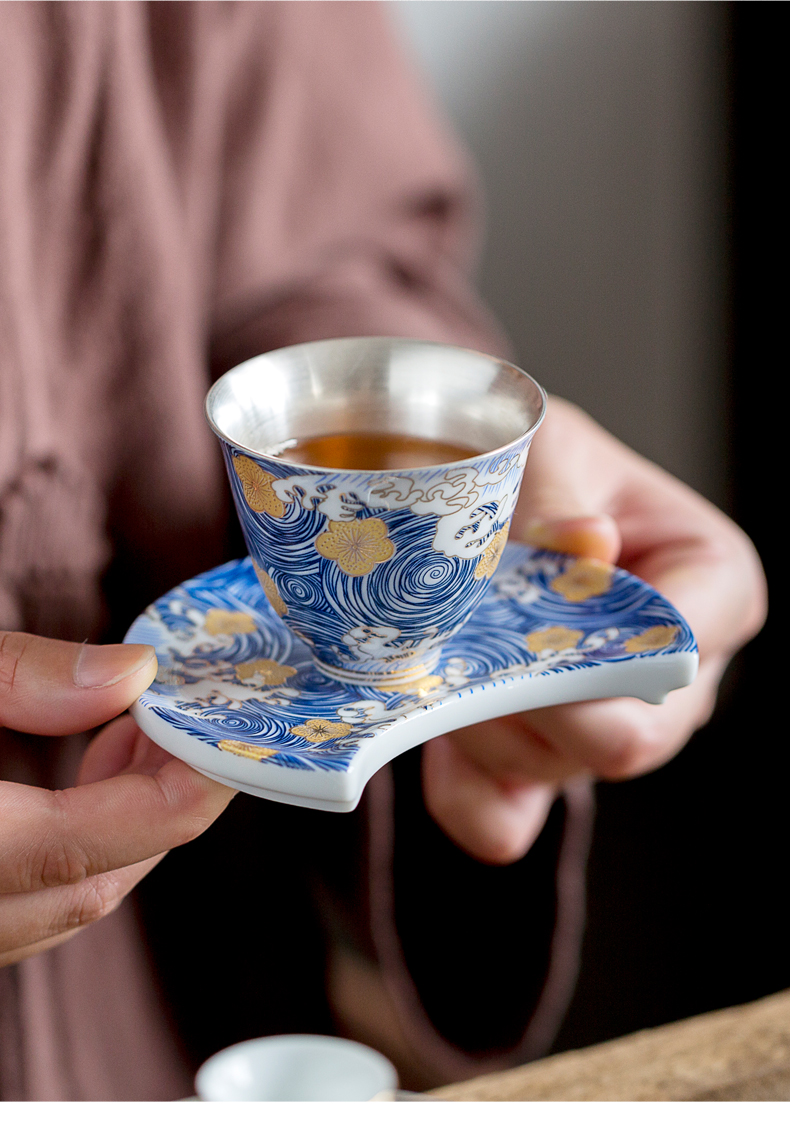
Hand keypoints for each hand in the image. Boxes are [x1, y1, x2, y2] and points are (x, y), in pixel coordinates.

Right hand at [1, 633, 235, 966]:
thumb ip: (20, 677)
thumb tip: (133, 673)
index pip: (84, 850)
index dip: (177, 792)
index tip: (228, 733)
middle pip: (89, 889)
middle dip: (164, 805)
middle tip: (192, 724)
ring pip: (64, 906)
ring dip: (127, 826)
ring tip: (145, 732)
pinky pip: (32, 904)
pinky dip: (82, 845)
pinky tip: (92, 767)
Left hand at [422, 397, 766, 863]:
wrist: (477, 496)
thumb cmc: (530, 461)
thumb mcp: (544, 444)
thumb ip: (557, 492)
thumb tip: (585, 546)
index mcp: (713, 584)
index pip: (678, 652)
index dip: (593, 650)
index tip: (520, 608)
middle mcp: (679, 673)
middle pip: (621, 737)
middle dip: (525, 692)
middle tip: (460, 635)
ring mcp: (610, 728)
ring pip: (551, 771)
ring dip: (476, 715)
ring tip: (440, 645)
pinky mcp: (540, 766)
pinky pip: (502, 819)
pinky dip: (457, 784)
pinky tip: (432, 728)